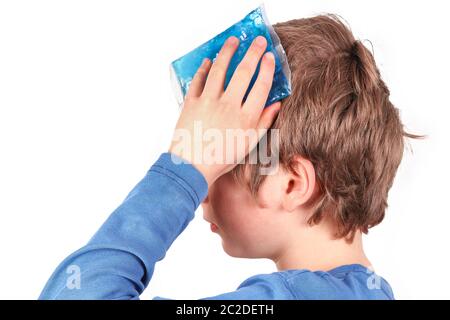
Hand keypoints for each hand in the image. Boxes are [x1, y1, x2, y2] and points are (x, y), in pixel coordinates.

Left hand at [169, 35, 280, 185]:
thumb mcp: (248, 144)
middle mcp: (229, 106)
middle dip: (253, 53)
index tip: (270, 57)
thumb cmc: (221, 158)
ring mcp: (208, 102)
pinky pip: (198, 79)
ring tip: (234, 41)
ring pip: (220, 70)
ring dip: (228, 52)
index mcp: (245, 118)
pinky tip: (208, 60)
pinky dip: (203, 68)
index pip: (261, 86)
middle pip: (244, 72)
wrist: (191, 166)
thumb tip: (276, 104)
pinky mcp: (191, 102)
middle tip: (259, 40)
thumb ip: (263, 122)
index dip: (267, 69)